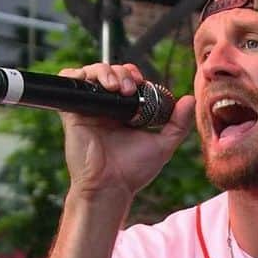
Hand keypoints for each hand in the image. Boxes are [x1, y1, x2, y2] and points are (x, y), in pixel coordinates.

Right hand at [58, 63, 195, 198]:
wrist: (111, 186)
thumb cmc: (134, 171)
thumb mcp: (163, 145)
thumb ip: (178, 124)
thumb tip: (190, 99)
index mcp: (125, 112)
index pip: (128, 80)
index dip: (134, 74)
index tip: (142, 83)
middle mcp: (106, 108)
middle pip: (110, 72)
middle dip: (122, 72)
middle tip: (130, 87)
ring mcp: (89, 109)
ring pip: (91, 73)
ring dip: (104, 71)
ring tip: (115, 87)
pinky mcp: (72, 112)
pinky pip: (67, 82)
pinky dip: (74, 75)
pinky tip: (89, 82)